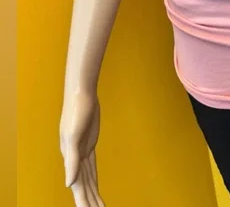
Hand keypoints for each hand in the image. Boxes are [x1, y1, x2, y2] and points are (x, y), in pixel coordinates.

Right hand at [60, 89, 104, 205]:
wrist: (81, 94)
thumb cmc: (76, 112)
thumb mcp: (74, 136)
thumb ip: (72, 160)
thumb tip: (69, 184)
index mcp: (71, 158)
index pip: (78, 186)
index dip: (83, 200)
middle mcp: (75, 157)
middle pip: (83, 185)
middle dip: (89, 200)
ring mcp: (82, 151)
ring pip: (88, 178)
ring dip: (92, 192)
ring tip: (99, 206)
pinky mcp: (89, 144)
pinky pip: (91, 167)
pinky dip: (93, 178)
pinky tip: (95, 186)